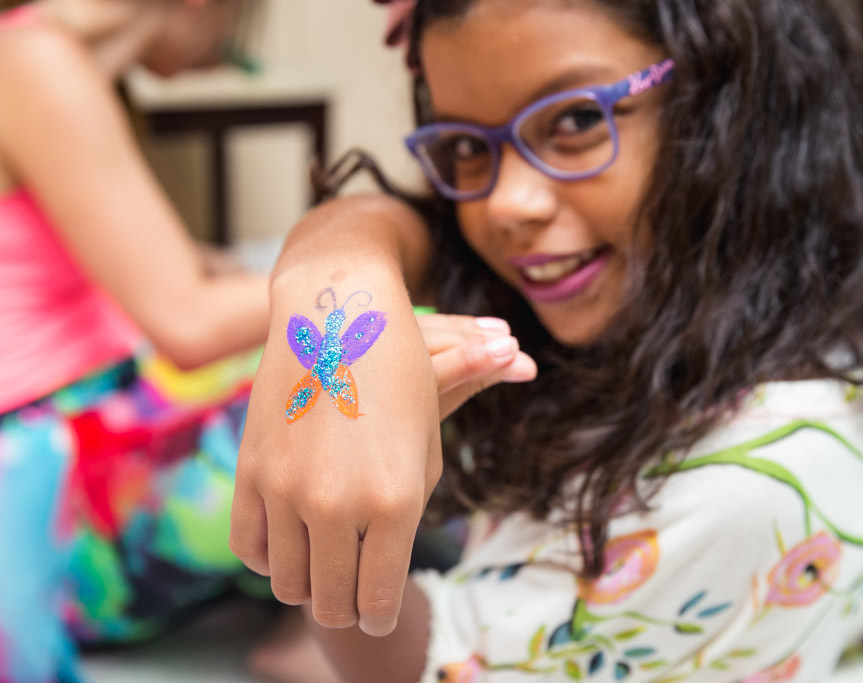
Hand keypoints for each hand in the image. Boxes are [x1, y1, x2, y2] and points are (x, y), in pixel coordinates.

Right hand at [231, 297, 535, 637]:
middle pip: (333, 601)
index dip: (380, 616)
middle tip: (353, 601)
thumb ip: (411, 511)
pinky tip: (290, 546)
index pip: (379, 597)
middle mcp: (338, 504)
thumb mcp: (428, 442)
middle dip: (346, 610)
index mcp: (396, 501)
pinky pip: (250, 548)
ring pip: (288, 584)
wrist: (336, 317)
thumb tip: (387, 563)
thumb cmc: (399, 378)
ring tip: (323, 574)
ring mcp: (288, 490)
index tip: (379, 615)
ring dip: (308, 588)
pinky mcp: (251, 473)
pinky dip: (269, 560)